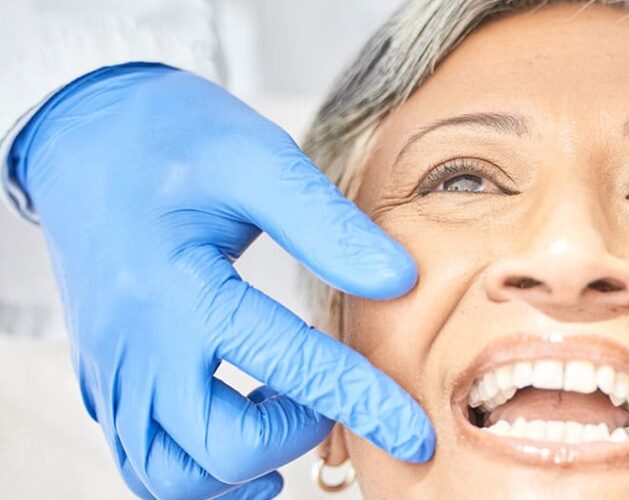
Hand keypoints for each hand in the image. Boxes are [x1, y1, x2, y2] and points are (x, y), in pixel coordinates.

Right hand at [9, 63, 434, 497]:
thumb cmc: (171, 137)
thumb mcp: (256, 158)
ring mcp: (113, 371)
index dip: (362, 404)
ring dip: (241, 467)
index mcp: (177, 287)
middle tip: (327, 390)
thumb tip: (399, 280)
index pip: (288, 365)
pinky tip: (245, 438)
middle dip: (293, 435)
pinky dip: (198, 472)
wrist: (83, 134)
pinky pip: (143, 461)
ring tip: (287, 414)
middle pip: (219, 447)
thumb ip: (327, 225)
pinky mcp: (105, 379)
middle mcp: (136, 346)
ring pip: (170, 477)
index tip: (416, 435)